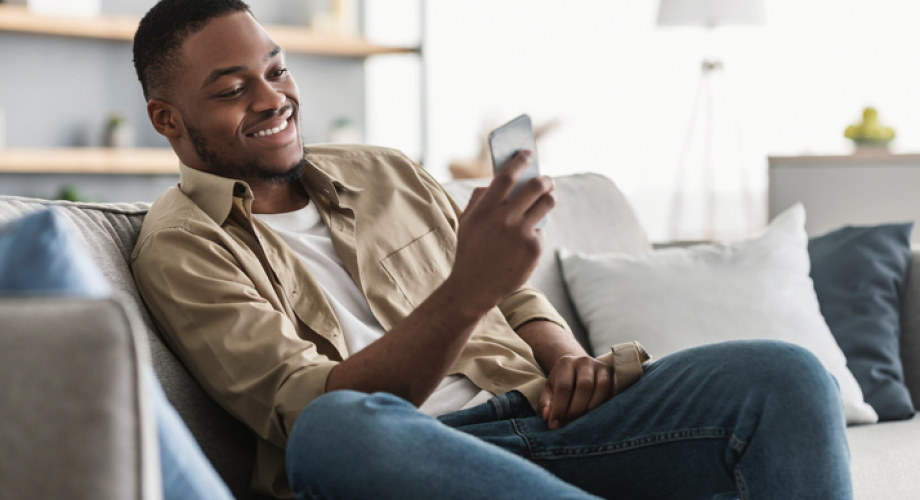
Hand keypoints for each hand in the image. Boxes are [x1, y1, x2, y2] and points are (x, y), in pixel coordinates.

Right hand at [447, 151, 555, 312]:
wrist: (473, 287)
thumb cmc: (470, 251)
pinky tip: (526, 240)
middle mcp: (504, 218)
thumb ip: (480, 199)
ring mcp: (521, 233)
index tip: (527, 153)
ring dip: (549, 197)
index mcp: (485, 209)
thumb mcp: (467, 222)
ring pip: (547, 203)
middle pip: (535, 186)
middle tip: (546, 179)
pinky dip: (536, 231)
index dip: (519, 160)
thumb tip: (497, 180)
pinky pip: (542, 229)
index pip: (506, 175)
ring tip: (546, 199)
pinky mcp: (534, 247)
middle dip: (544, 179)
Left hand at [538, 355, 613, 429]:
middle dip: (577, 410)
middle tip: (570, 425)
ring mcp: (601, 367)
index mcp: (566, 363)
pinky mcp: (613, 375)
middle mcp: (585, 361)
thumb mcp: (549, 391)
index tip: (556, 425)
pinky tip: (597, 416)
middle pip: (585, 386)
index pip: (564, 387)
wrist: (578, 370)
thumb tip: (548, 416)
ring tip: (584, 422)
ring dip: (594, 408)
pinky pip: (614, 390)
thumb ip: (546, 404)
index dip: (560, 408)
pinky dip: (606, 404)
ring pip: (603, 387)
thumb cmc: (562, 383)